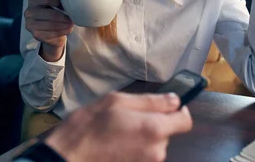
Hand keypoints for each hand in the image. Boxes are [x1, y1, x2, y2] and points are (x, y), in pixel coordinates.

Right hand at [24, 0, 73, 61]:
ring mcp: (30, 24)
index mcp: (33, 0)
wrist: (48, 31)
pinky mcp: (35, 35)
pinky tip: (68, 30)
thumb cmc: (53, 11)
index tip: (68, 5)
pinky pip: (51, 34)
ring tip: (72, 24)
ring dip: (65, 25)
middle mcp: (28, 12)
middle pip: (52, 14)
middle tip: (73, 18)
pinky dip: (62, 32)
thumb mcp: (55, 0)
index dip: (60, 1)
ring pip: (52, 25)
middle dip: (65, 17)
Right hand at [44, 92, 192, 161]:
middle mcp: (156, 150)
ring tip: (118, 130)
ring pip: (154, 142)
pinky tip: (116, 142)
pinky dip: (134, 147)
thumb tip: (174, 99)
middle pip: (168, 131)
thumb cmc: (88, 127)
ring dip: (142, 135)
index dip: (178, 110)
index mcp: (154, 128)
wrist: (69, 156)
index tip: (167, 105)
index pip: (185, 120)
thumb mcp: (117, 101)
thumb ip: (151, 100)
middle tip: (128, 116)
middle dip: (154, 121)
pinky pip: (143, 154)